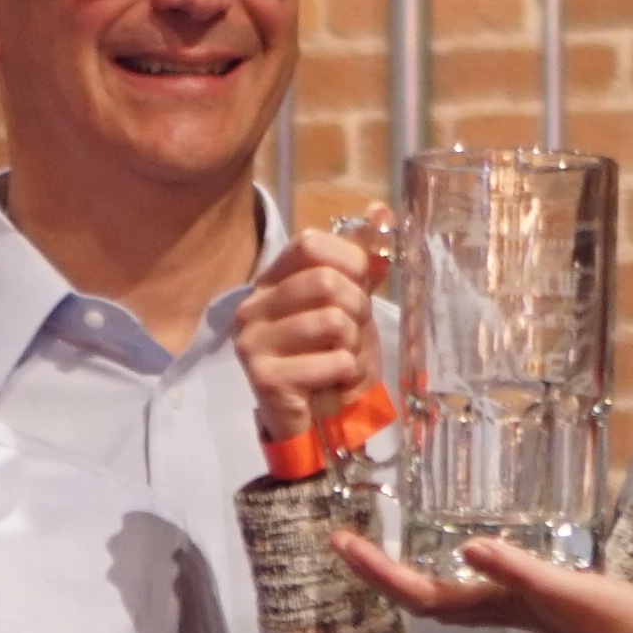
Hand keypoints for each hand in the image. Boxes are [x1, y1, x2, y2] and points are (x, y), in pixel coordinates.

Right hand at [231, 221, 383, 444]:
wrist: (320, 422)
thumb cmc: (333, 357)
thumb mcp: (352, 304)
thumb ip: (362, 260)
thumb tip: (381, 210)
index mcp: (270, 280)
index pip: (310, 243)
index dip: (350, 263)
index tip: (360, 289)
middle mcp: (252, 305)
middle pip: (324, 281)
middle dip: (357, 309)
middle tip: (351, 335)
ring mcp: (252, 341)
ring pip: (332, 321)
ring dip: (353, 345)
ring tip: (342, 360)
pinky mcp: (263, 376)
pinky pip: (332, 360)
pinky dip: (347, 373)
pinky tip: (333, 383)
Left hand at [320, 520, 632, 632]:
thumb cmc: (616, 625)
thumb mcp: (565, 591)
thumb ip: (518, 571)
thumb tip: (468, 549)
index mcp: (493, 607)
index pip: (418, 592)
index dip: (377, 571)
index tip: (342, 543)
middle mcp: (493, 610)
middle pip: (418, 595)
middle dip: (378, 570)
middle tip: (343, 540)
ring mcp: (511, 608)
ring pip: (441, 593)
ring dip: (405, 573)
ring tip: (377, 546)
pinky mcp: (533, 600)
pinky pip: (473, 586)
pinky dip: (448, 570)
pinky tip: (456, 553)